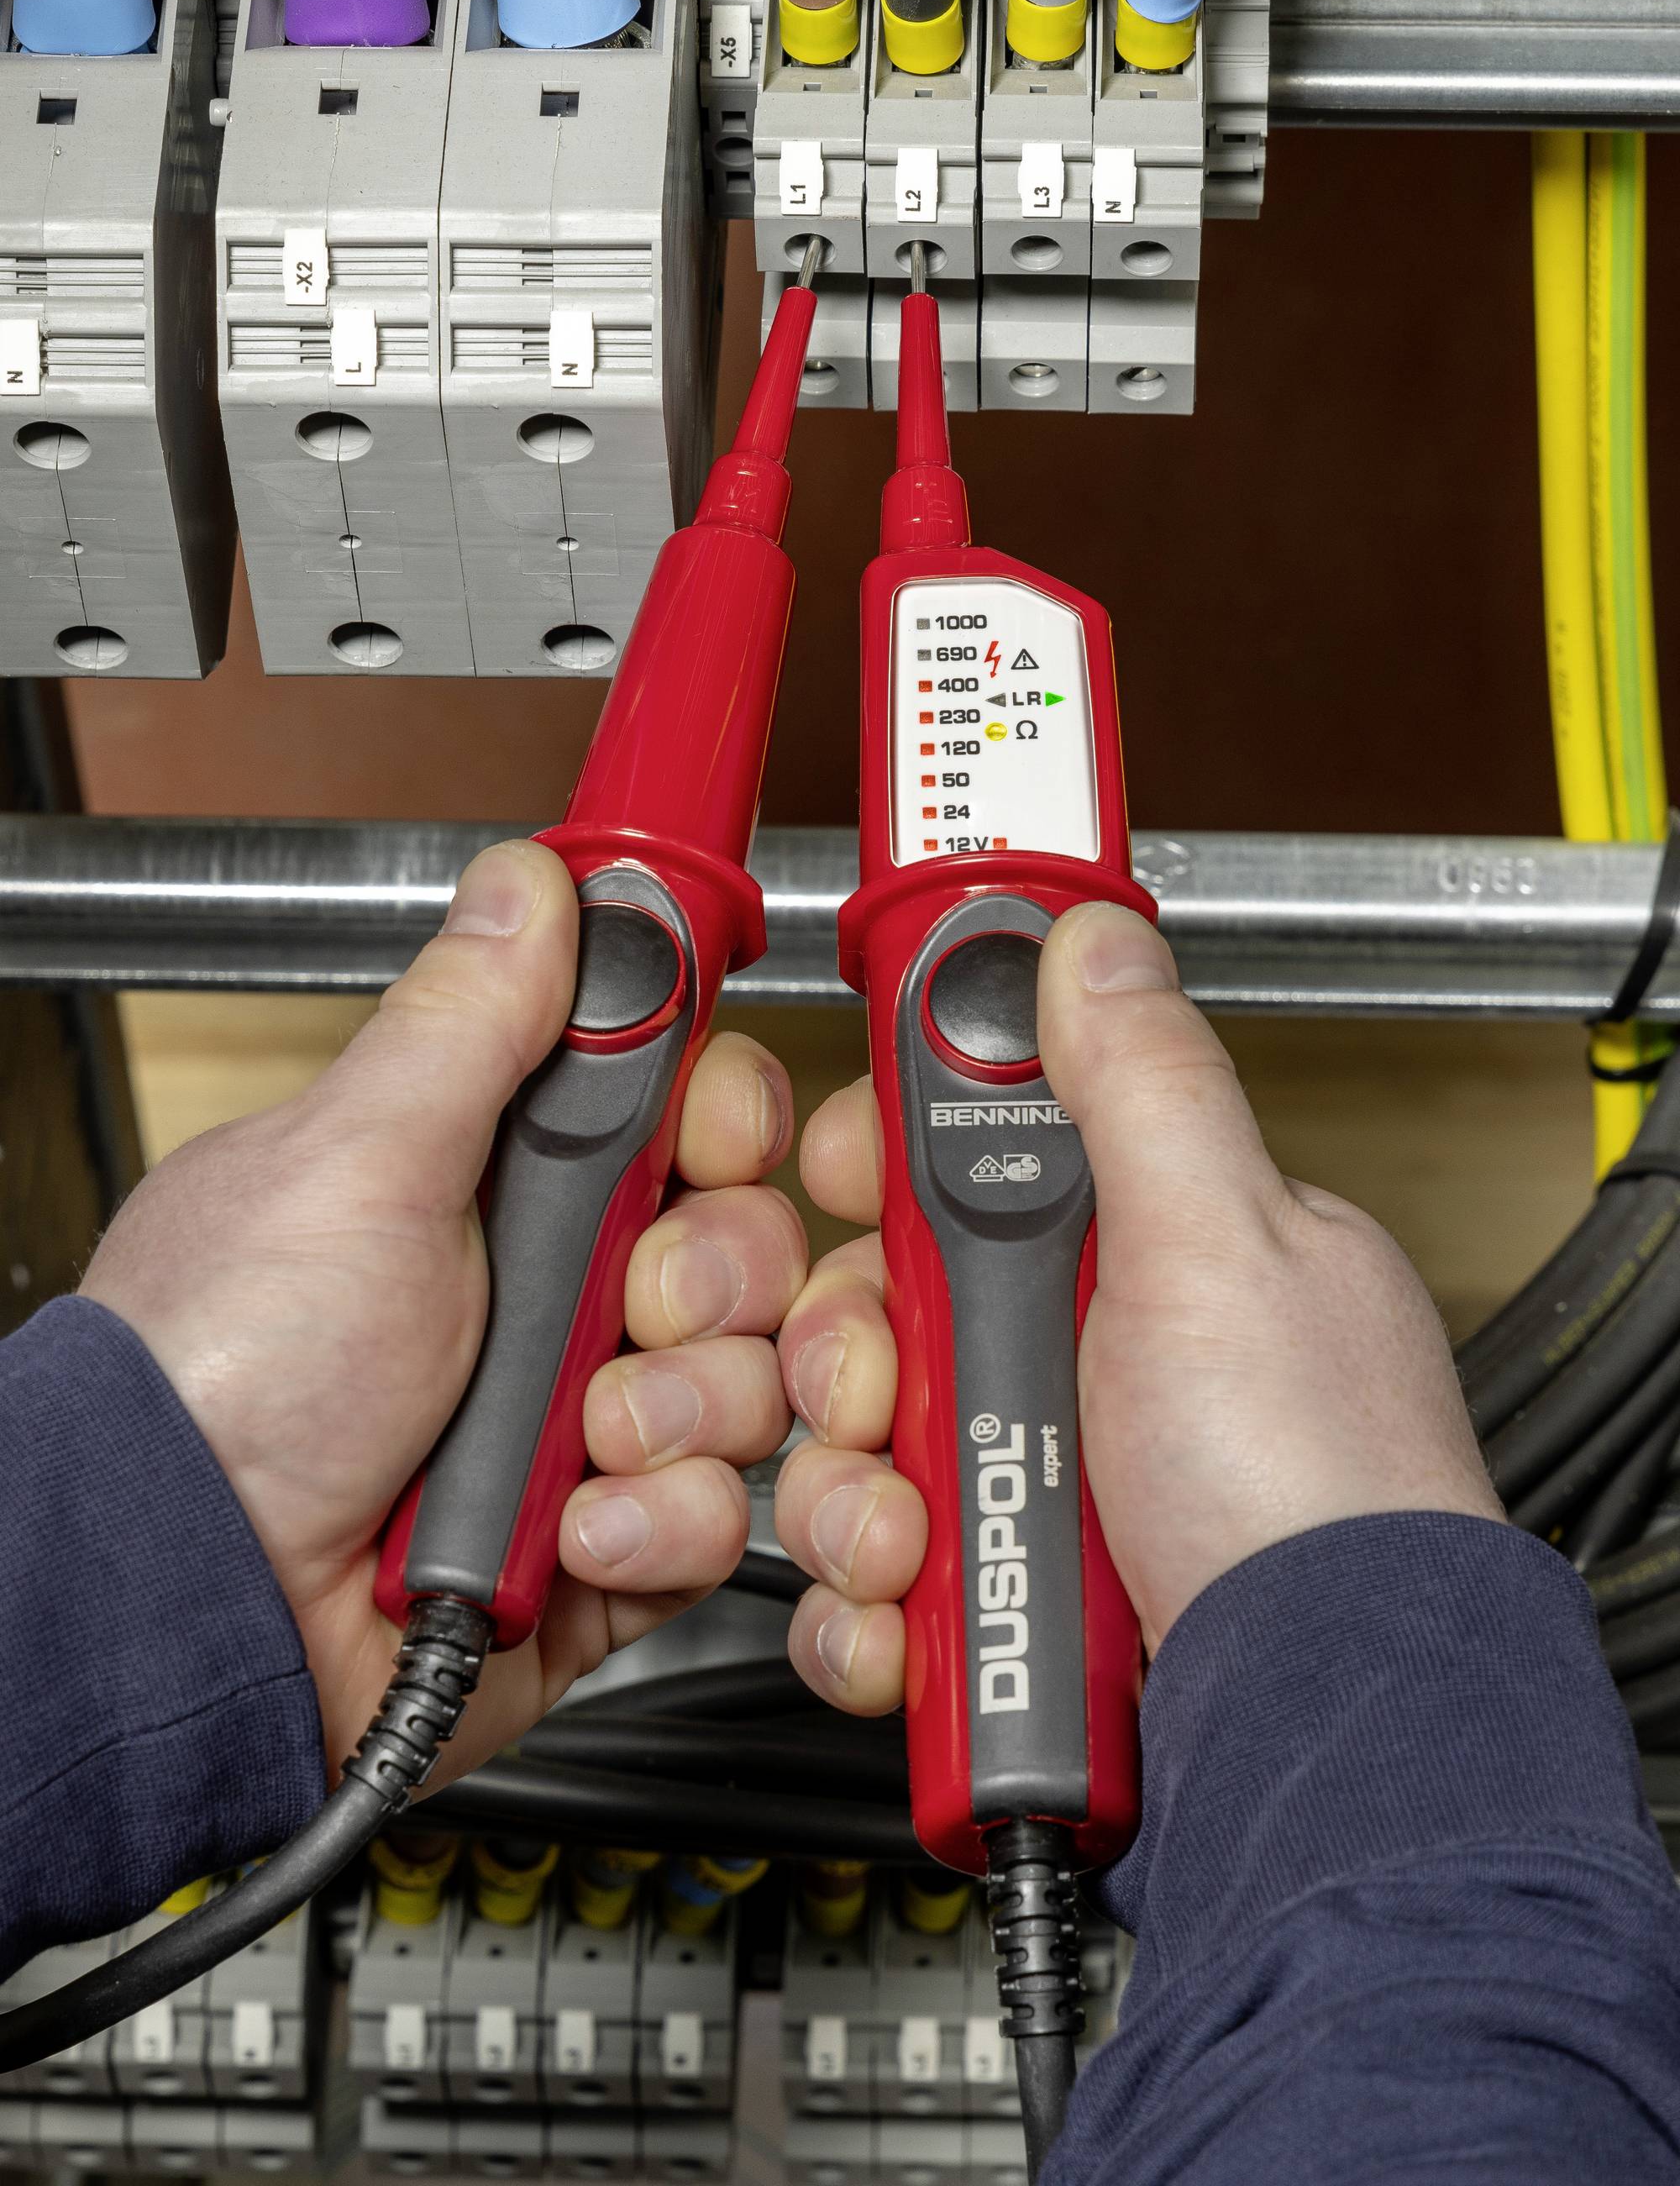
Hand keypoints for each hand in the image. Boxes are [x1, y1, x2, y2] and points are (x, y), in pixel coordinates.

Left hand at [81, 841, 805, 1778]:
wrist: (197, 1606)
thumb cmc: (229, 1376)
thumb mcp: (353, 1162)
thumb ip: (468, 1021)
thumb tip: (529, 880)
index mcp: (491, 1180)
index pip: (682, 1111)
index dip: (721, 1117)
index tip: (705, 1135)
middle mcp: (546, 1294)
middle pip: (744, 1241)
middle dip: (708, 1274)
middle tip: (625, 1294)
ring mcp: (578, 1424)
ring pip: (749, 1379)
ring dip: (677, 1406)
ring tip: (570, 1434)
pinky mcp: (605, 1547)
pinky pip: (718, 1515)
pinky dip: (657, 1521)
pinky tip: (568, 1523)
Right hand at [773, 901, 1500, 1709]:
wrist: (1312, 1736)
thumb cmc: (1311, 1498)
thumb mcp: (1224, 1245)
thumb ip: (1144, 1083)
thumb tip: (1095, 934)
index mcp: (1157, 1248)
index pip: (970, 1154)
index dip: (878, 1160)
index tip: (837, 1174)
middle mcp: (1095, 1359)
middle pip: (881, 1307)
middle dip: (847, 1351)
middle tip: (881, 1386)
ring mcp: (1047, 1479)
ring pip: (854, 1444)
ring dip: (847, 1489)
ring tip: (911, 1530)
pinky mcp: (1004, 1596)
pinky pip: (871, 1576)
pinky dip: (870, 1605)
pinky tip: (912, 1610)